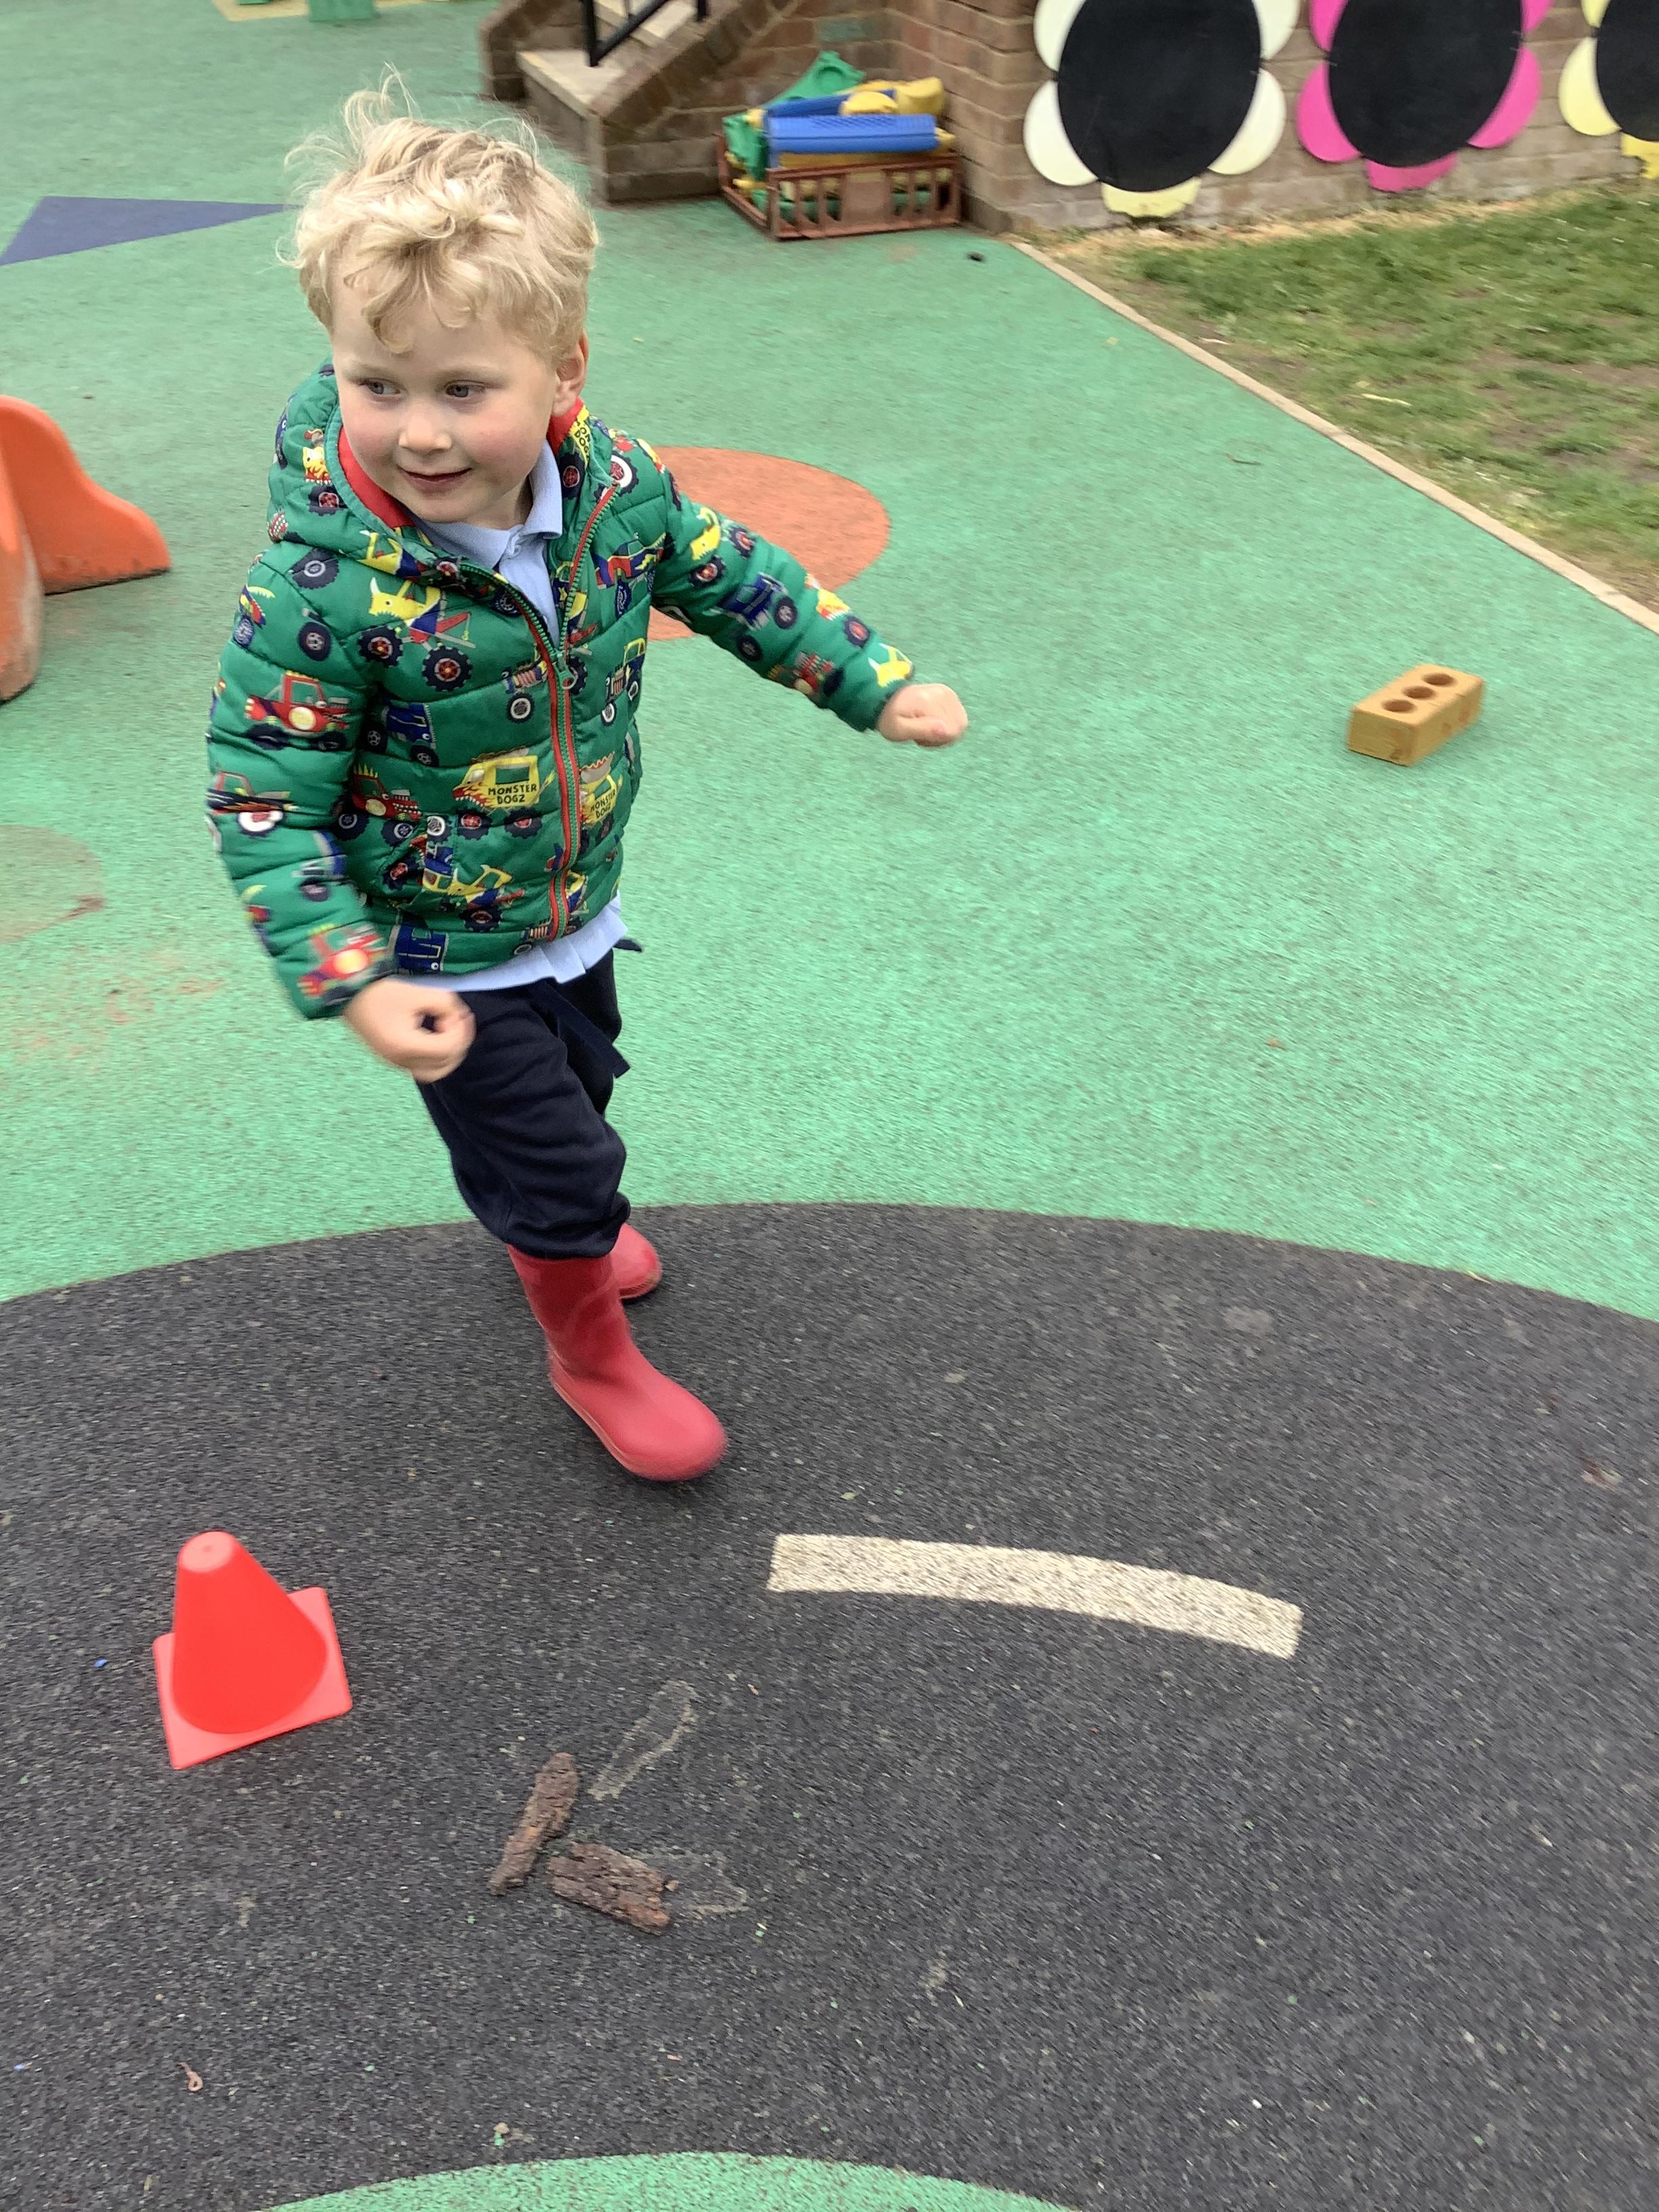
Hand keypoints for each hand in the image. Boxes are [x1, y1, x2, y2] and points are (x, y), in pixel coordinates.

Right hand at [344, 978, 474, 1080]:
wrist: (346, 994)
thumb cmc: (379, 991)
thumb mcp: (416, 992)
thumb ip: (444, 1004)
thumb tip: (457, 1016)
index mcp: (405, 1046)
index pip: (447, 1048)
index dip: (460, 1031)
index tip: (459, 1012)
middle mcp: (400, 1061)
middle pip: (444, 1065)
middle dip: (459, 1043)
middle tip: (460, 1021)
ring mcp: (394, 1062)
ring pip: (434, 1072)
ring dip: (449, 1054)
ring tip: (451, 1030)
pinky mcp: (392, 1058)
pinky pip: (422, 1067)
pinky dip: (436, 1057)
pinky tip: (438, 1036)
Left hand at [877, 683, 966, 748]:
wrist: (886, 699)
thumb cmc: (891, 718)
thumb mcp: (900, 730)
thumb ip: (924, 730)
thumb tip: (946, 731)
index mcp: (929, 702)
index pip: (952, 732)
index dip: (938, 741)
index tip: (919, 737)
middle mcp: (942, 693)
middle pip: (958, 728)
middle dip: (941, 737)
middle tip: (921, 733)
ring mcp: (947, 692)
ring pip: (960, 724)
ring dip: (944, 732)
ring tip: (925, 727)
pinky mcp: (950, 693)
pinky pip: (959, 717)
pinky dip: (947, 724)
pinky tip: (932, 722)